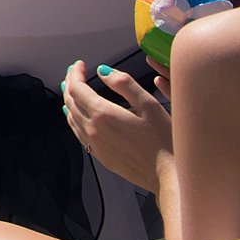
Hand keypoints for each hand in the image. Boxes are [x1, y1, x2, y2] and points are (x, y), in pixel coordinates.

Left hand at [60, 58, 168, 188]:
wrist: (169, 175)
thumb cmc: (164, 141)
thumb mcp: (149, 105)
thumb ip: (124, 84)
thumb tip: (104, 71)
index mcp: (103, 115)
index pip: (77, 88)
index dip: (75, 73)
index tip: (80, 64)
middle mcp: (94, 130)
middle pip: (70, 102)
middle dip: (70, 84)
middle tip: (74, 73)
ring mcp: (95, 146)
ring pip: (72, 118)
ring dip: (70, 101)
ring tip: (72, 90)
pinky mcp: (101, 157)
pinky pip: (79, 133)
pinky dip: (74, 119)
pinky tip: (78, 115)